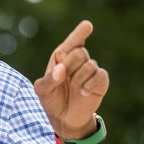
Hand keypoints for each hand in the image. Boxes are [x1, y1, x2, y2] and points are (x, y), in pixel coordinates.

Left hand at [33, 20, 108, 137]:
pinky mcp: (101, 80)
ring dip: (79, 79)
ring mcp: (91, 69)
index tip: (87, 25)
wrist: (64, 118)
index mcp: (62, 56)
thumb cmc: (52, 100)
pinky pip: (100, 75)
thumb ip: (48, 80)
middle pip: (80, 52)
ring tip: (74, 89)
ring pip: (90, 65)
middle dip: (70, 67)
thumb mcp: (42, 91)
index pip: (72, 41)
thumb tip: (61, 70)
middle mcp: (77, 60)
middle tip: (65, 80)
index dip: (79, 33)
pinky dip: (90, 84)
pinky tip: (84, 92)